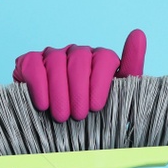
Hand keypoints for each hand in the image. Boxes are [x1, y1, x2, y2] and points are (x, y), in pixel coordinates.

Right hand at [13, 28, 145, 122]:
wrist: (68, 134)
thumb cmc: (96, 116)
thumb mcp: (120, 96)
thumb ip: (132, 65)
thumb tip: (138, 33)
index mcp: (101, 59)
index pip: (103, 58)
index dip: (99, 82)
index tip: (95, 107)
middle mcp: (77, 53)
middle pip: (78, 60)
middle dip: (78, 90)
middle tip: (78, 116)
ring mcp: (52, 56)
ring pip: (55, 62)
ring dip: (59, 92)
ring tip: (62, 116)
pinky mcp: (29, 62)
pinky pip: (33, 65)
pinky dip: (38, 85)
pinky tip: (43, 104)